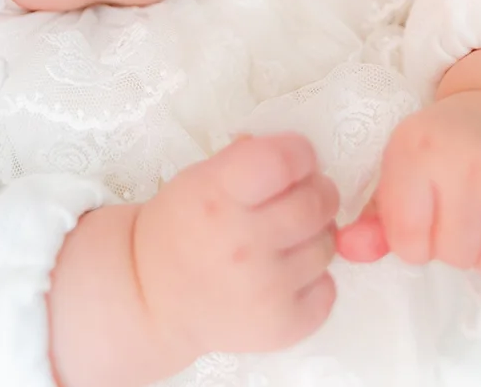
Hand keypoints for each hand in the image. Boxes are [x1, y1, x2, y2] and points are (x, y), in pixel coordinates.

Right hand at [134, 134, 338, 365]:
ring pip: (327, 245)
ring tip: (287, 238)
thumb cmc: (178, 228)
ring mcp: (265, 290)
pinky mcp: (281, 326)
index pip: (284, 161)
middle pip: (316, 202)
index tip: (297, 158)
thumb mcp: (198, 178)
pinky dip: (315, 278)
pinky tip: (286, 274)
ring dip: (315, 235)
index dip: (299, 154)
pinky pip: (327, 289)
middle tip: (302, 196)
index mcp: (218, 196)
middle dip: (317, 191)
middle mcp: (243, 244)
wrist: (153, 297)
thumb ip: (246, 159)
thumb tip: (295, 153)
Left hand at [338, 91, 480, 278]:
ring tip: (476, 213)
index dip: (411, 243)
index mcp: (414, 150)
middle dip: (449, 245)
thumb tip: (348, 249)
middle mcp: (458, 159)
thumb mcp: (400, 168)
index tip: (420, 221)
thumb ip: (375, 217)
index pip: (406, 238)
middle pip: (450, 254)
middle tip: (454, 211)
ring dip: (479, 252)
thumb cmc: (438, 145)